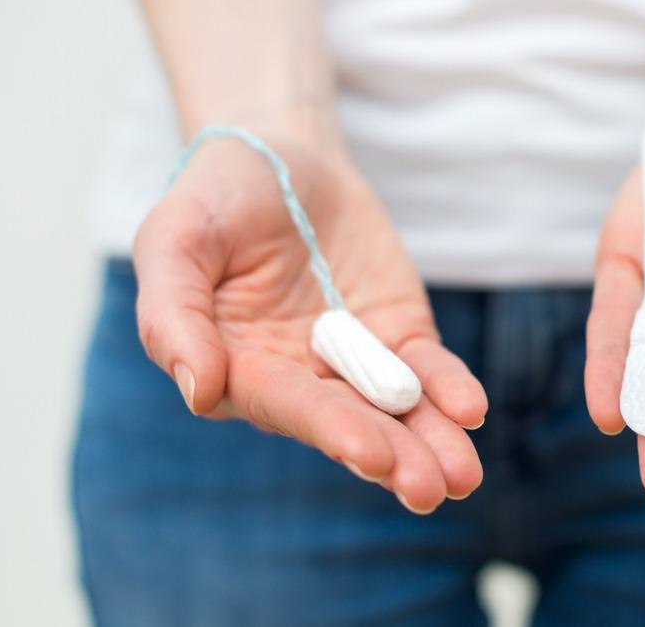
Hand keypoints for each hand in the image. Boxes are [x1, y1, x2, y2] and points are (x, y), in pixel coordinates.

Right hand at [133, 134, 486, 513]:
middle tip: (431, 488)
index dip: (331, 429)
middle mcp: (298, 377)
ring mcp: (354, 360)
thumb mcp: (174, 238)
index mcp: (237, 368)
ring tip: (463, 477)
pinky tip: (470, 410)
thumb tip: (198, 392)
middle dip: (391, 456)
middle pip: (350, 422)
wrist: (281, 155)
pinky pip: (428, 368)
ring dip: (430, 443)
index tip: (372, 455)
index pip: (287, 406)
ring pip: (396, 411)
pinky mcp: (397, 335)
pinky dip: (450, 388)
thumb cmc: (214, 197)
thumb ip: (173, 315)